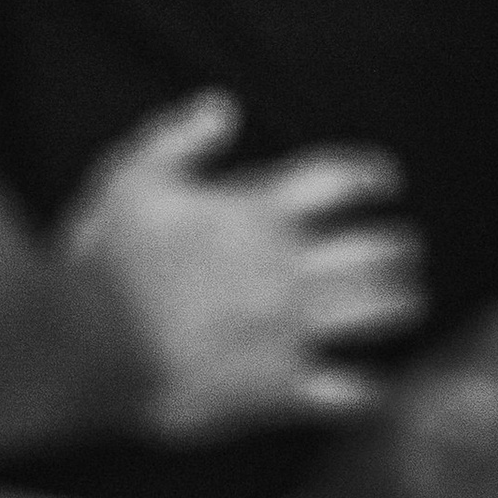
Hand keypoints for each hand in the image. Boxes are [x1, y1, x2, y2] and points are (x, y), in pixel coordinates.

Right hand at [64, 93, 424, 441]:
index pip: (334, 182)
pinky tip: (376, 389)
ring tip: (410, 301)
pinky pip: (340, 390)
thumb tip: (224, 107)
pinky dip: (365, 390)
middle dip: (396, 248)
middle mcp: (283, 268)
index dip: (369, 176)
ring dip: (398, 305)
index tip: (388, 180)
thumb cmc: (104, 260)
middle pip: (369, 250)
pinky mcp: (276, 386)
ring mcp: (286, 329)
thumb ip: (181, 139)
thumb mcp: (131, 178)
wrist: (87, 346)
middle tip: (407, 248)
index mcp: (253, 212)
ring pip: (369, 313)